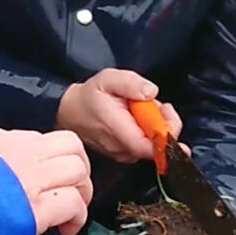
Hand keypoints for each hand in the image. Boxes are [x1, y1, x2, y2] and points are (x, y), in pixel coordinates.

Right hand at [0, 126, 92, 234]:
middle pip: (71, 145)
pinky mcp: (37, 208)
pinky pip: (74, 202)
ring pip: (78, 169)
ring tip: (71, 209)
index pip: (40, 138)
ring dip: (81, 192)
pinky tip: (66, 228)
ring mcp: (31, 178)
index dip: (51, 159)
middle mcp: (20, 151)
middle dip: (78, 169)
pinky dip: (76, 217)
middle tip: (72, 189)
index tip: (46, 178)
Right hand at [55, 68, 183, 163]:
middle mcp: (120, 149)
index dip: (168, 135)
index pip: (150, 146)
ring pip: (150, 146)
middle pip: (156, 146)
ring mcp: (121, 155)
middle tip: (156, 103)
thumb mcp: (107, 79)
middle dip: (164, 123)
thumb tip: (151, 92)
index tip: (167, 112)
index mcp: (118, 130)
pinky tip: (136, 119)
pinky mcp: (122, 156)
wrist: (67, 111)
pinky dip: (146, 132)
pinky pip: (142, 146)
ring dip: (154, 127)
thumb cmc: (88, 96)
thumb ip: (130, 82)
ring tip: (141, 109)